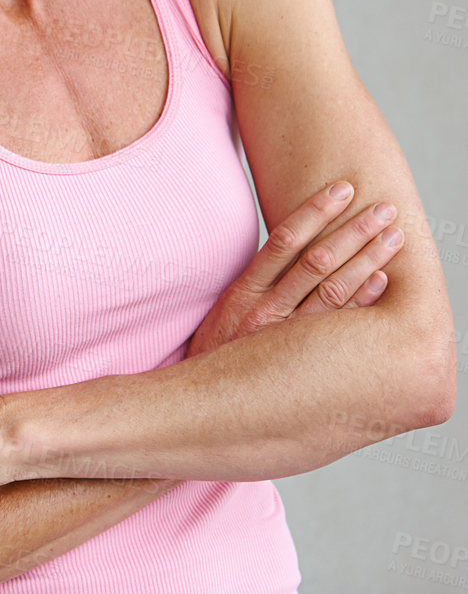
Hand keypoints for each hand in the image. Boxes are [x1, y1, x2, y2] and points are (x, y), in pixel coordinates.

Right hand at [186, 180, 402, 359]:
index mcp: (245, 292)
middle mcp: (266, 311)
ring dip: (367, 260)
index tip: (342, 189)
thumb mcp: (227, 313)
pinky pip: (338, 327)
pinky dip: (363, 301)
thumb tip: (291, 251)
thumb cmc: (219, 354)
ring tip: (393, 237)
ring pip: (332, 291)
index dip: (314, 212)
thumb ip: (258, 286)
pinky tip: (383, 281)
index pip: (284, 241)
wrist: (200, 404)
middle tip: (384, 209)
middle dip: (353, 232)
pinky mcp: (300, 359)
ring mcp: (285, 337)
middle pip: (316, 261)